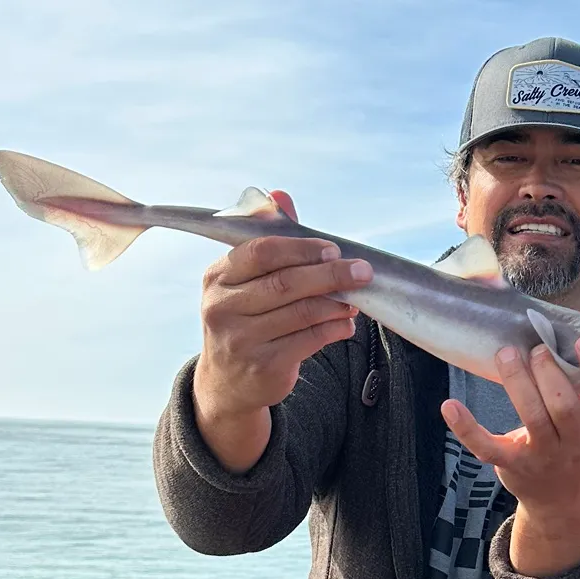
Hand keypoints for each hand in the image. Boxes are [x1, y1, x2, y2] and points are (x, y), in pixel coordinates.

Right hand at [192, 191, 372, 470]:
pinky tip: (346, 322)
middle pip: (285, 283)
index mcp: (217, 277)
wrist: (227, 382)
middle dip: (330, 274)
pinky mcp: (264, 366)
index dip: (301, 249)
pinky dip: (334, 329)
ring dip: (336, 303)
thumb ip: (267, 240)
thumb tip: (280, 196)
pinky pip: (310, 340)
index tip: (333, 248)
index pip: (261, 253)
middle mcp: (222, 308)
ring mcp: (241, 340)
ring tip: (357, 297)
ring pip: (301, 313)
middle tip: (362, 270)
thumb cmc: (245, 319)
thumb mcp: (245, 281)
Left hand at [441, 335, 579, 575]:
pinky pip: (488, 447)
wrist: (564, 499)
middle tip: (537, 348)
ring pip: (532, 420)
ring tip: (506, 354)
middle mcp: (578, 443)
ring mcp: (545, 457)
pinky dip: (467, 428)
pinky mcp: (513, 465)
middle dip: (549, 372)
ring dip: (517, 383)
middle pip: (565, 407)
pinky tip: (450, 405)